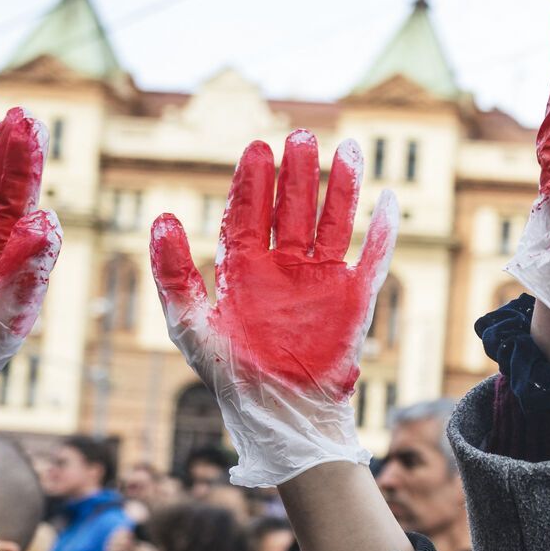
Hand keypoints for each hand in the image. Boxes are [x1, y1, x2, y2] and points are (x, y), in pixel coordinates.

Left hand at [150, 131, 397, 487]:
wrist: (279, 415)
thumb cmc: (231, 375)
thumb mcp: (190, 324)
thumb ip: (173, 273)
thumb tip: (161, 218)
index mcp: (244, 269)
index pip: (249, 213)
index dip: (253, 182)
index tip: (257, 149)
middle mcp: (284, 267)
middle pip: (293, 208)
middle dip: (298, 173)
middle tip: (301, 135)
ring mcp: (321, 280)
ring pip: (334, 222)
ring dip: (341, 187)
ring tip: (344, 149)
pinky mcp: (353, 300)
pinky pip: (372, 259)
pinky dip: (382, 232)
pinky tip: (388, 200)